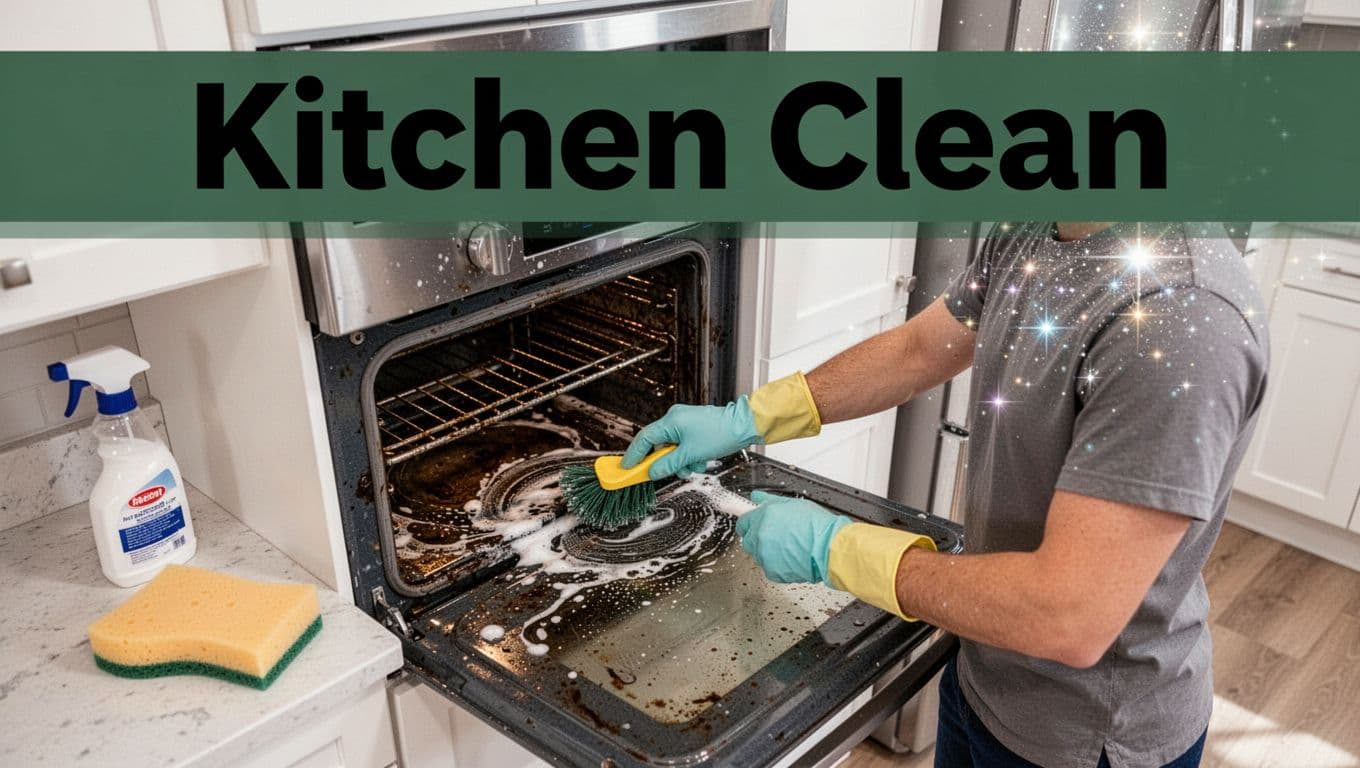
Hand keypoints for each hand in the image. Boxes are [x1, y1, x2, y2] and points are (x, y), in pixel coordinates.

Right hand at [621, 398, 761, 479]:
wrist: (744, 426)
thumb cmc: (721, 434)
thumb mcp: (691, 455)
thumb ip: (668, 464)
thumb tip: (653, 472)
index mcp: (671, 421)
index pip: (644, 439)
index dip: (634, 455)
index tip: (627, 468)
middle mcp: (675, 419)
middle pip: (659, 444)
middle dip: (665, 461)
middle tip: (666, 472)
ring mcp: (685, 422)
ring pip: (672, 447)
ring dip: (680, 461)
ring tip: (693, 466)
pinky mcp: (694, 427)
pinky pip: (683, 445)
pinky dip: (689, 456)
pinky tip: (700, 460)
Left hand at [735, 491, 851, 584]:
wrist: (829, 548)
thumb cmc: (816, 526)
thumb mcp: (793, 504)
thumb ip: (770, 501)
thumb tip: (757, 497)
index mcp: (763, 517)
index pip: (743, 523)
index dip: (750, 524)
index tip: (755, 525)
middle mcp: (760, 536)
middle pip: (748, 540)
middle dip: (759, 538)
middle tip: (777, 536)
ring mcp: (764, 555)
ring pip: (759, 555)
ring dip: (768, 552)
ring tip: (789, 547)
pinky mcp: (772, 571)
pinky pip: (769, 568)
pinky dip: (778, 565)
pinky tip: (791, 558)